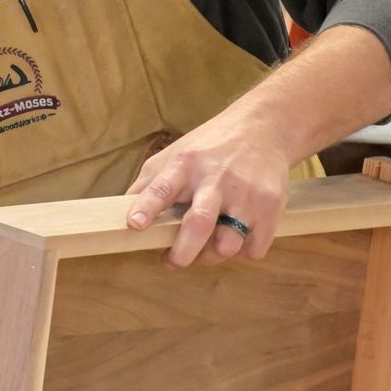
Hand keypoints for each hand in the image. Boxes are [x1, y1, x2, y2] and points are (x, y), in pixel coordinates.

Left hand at [124, 108, 291, 268]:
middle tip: (174, 261)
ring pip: (228, 244)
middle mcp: (216, 177)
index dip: (146, 207)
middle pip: (199, 223)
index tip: (135, 225)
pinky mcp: (272, 205)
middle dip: (183, 252)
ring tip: (208, 247)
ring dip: (214, 255)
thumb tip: (118, 214)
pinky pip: (254, 248)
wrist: (264, 128)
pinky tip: (237, 236)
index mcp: (185, 164)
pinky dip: (243, 251)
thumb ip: (149, 184)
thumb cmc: (210, 147)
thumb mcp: (175, 153)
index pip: (161, 187)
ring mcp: (246, 192)